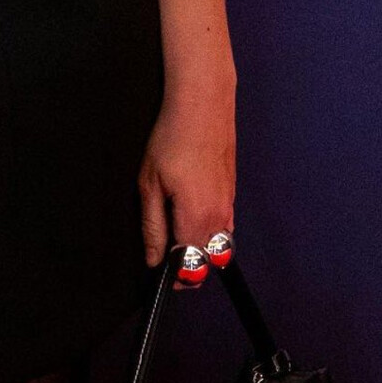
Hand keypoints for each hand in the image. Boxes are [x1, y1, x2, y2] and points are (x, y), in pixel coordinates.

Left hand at [138, 79, 235, 289]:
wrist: (202, 104)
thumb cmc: (172, 138)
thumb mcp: (150, 183)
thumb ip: (153, 227)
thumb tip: (153, 259)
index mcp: (197, 219)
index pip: (190, 267)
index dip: (174, 277)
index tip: (160, 276)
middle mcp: (219, 218)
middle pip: (207, 262)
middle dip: (188, 267)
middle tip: (164, 256)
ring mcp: (229, 205)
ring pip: (218, 245)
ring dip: (199, 249)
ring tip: (175, 233)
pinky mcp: (231, 193)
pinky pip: (223, 226)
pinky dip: (209, 231)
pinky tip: (191, 212)